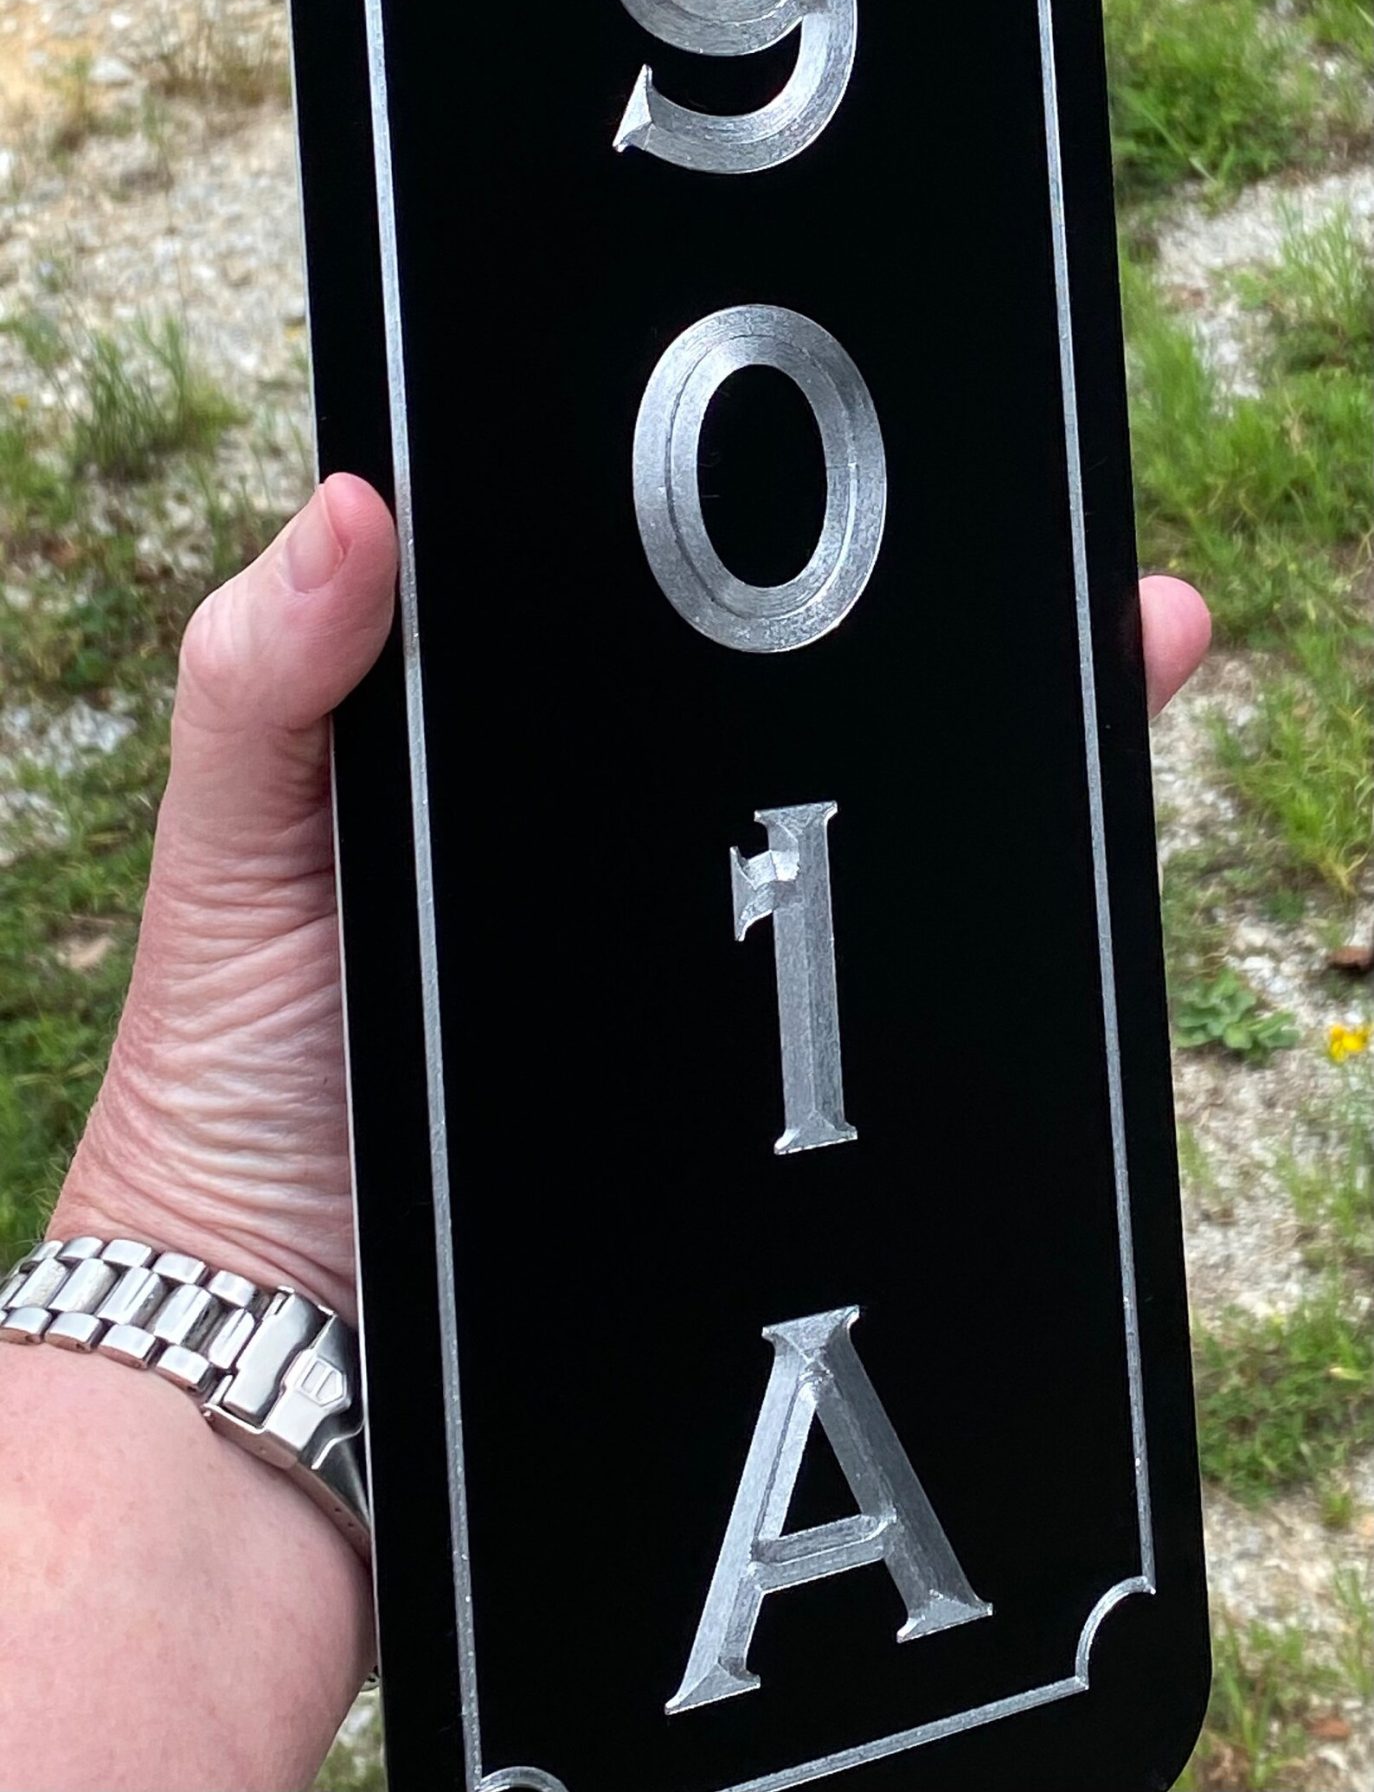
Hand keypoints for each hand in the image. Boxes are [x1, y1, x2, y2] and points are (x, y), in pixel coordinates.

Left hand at [52, 488, 1210, 1321]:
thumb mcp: (239, 852)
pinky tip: (1083, 854)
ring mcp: (714, 963)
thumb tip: (363, 499)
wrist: (292, 1352)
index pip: (661, 608)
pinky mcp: (764, 1090)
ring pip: (886, 833)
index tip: (865, 442)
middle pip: (810, 708)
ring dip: (1008, 747)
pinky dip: (994, 929)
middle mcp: (637, 846)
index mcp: (521, 755)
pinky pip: (898, 994)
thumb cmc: (234, 1079)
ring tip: (1123, 641)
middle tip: (1056, 540)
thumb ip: (265, 683)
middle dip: (938, 619)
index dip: (755, 523)